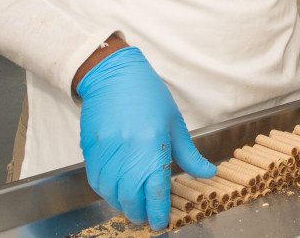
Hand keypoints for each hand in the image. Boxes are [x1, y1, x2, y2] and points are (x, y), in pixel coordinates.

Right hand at [77, 47, 214, 229]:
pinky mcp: (90, 151)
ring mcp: (105, 153)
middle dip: (139, 212)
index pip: (155, 190)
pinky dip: (106, 192)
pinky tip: (116, 192)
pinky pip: (96, 181)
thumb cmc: (149, 96)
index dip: (158, 212)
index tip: (160, 224)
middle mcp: (126, 153)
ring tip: (133, 206)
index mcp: (152, 146)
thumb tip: (208, 173)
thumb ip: (189, 154)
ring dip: (121, 205)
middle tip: (147, 217)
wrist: (114, 76)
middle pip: (130, 197)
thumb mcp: (175, 124)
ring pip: (110, 193)